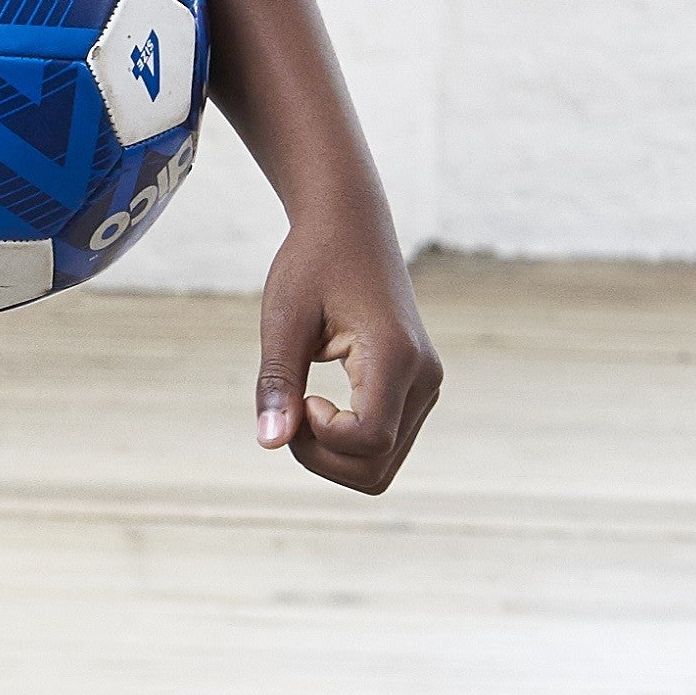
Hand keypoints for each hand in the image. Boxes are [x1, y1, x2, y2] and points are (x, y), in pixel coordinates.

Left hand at [254, 209, 441, 495]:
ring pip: (382, 465)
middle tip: (288, 406)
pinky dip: (345, 442)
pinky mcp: (417, 390)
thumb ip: (277, 381)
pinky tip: (319, 403)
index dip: (320, 436)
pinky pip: (384, 444)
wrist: (350, 226)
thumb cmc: (312, 263)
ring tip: (300, 403)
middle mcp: (425, 379)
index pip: (368, 441)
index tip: (298, 395)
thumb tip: (269, 443)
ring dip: (331, 453)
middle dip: (320, 456)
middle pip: (376, 468)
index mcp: (397, 357)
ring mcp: (426, 388)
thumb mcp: (283, 317)